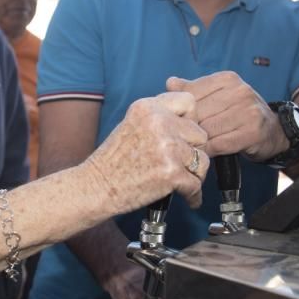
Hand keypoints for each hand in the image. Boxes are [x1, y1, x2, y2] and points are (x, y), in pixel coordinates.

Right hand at [82, 92, 208, 213]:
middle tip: (179, 161)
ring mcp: (167, 148)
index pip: (189, 101)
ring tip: (182, 180)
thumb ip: (159, 118)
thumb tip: (190, 123)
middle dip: (193, 150)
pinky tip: (187, 196)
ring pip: (202, 160)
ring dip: (194, 173)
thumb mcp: (132, 124)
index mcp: (148, 108)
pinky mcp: (172, 173)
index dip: (191, 118)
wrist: (96, 187)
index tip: (184, 133)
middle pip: (200, 134)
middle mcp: (160, 123)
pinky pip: (196, 184)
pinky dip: (192, 194)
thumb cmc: (113, 161)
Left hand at [167, 73, 287, 160]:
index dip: (182, 111)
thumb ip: (194, 89)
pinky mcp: (252, 132)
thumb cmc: (239, 114)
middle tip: (181, 138)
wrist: (274, 131)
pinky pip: (219, 144)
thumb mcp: (219, 96)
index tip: (178, 122)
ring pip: (207, 129)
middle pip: (198, 113)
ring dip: (198, 141)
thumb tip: (170, 83)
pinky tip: (206, 152)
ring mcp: (248, 111)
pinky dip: (209, 150)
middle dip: (189, 128)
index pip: (191, 93)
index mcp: (227, 79)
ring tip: (192, 146)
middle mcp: (239, 91)